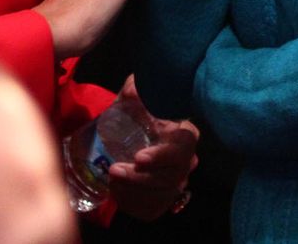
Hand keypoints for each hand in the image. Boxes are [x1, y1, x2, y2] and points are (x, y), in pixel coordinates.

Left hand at [108, 76, 199, 221]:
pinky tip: (116, 191)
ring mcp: (176, 183)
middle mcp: (186, 161)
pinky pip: (152, 209)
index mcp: (184, 134)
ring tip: (111, 179)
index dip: (163, 155)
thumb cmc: (133, 116)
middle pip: (173, 176)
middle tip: (114, 169)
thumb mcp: (132, 98)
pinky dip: (132, 203)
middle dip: (142, 177)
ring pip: (162, 195)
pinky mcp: (163, 200)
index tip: (138, 157)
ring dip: (134, 191)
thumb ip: (134, 88)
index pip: (184, 146)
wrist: (123, 140)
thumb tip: (134, 91)